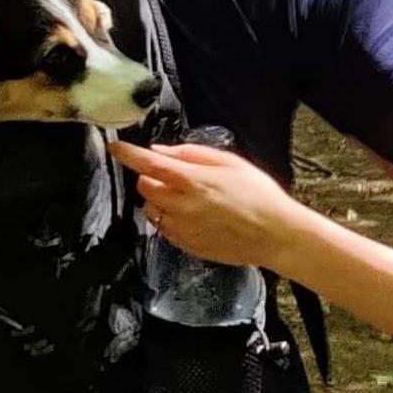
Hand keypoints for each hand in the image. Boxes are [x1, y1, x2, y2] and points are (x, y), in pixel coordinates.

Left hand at [109, 138, 308, 265]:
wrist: (276, 235)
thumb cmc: (259, 195)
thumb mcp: (230, 163)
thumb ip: (192, 154)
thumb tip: (162, 151)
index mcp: (192, 180)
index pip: (148, 164)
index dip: (127, 153)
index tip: (116, 147)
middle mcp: (181, 205)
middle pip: (144, 187)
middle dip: (152, 178)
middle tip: (175, 177)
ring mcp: (182, 228)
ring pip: (151, 209)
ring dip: (160, 200)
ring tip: (188, 199)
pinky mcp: (186, 245)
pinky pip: (164, 229)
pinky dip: (170, 219)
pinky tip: (195, 217)